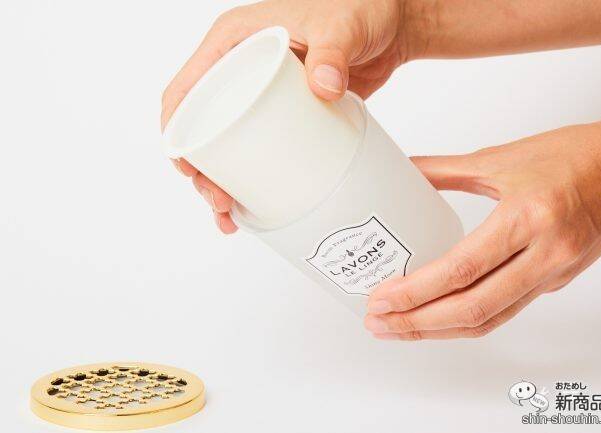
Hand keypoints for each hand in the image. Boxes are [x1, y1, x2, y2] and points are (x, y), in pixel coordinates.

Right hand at [162, 0, 424, 232]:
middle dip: (201, 169)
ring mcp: (261, 93)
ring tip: (230, 214)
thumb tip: (323, 86)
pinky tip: (251, 206)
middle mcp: (240, 67)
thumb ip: (332, 51)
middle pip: (203, 126)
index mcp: (234, 39)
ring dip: (222, 180)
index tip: (186, 166)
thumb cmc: (360, 8)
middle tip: (217, 198)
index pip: (187, 87)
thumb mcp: (340, 25)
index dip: (177, 130)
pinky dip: (252, 177)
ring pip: (226, 143)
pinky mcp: (283, 112)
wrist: (392, 26)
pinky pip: (257, 146)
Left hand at [365, 114, 600, 339]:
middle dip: (418, 323)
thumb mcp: (501, 157)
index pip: (462, 269)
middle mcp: (544, 254)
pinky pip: (504, 310)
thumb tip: (403, 171)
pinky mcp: (553, 282)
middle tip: (379, 322)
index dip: (417, 292)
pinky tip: (438, 315)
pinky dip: (466, 319)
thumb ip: (445, 170)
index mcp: (527, 217)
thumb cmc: (577, 156)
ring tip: (399, 328)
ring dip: (439, 330)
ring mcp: (551, 273)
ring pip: (489, 319)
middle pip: (472, 308)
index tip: (382, 299)